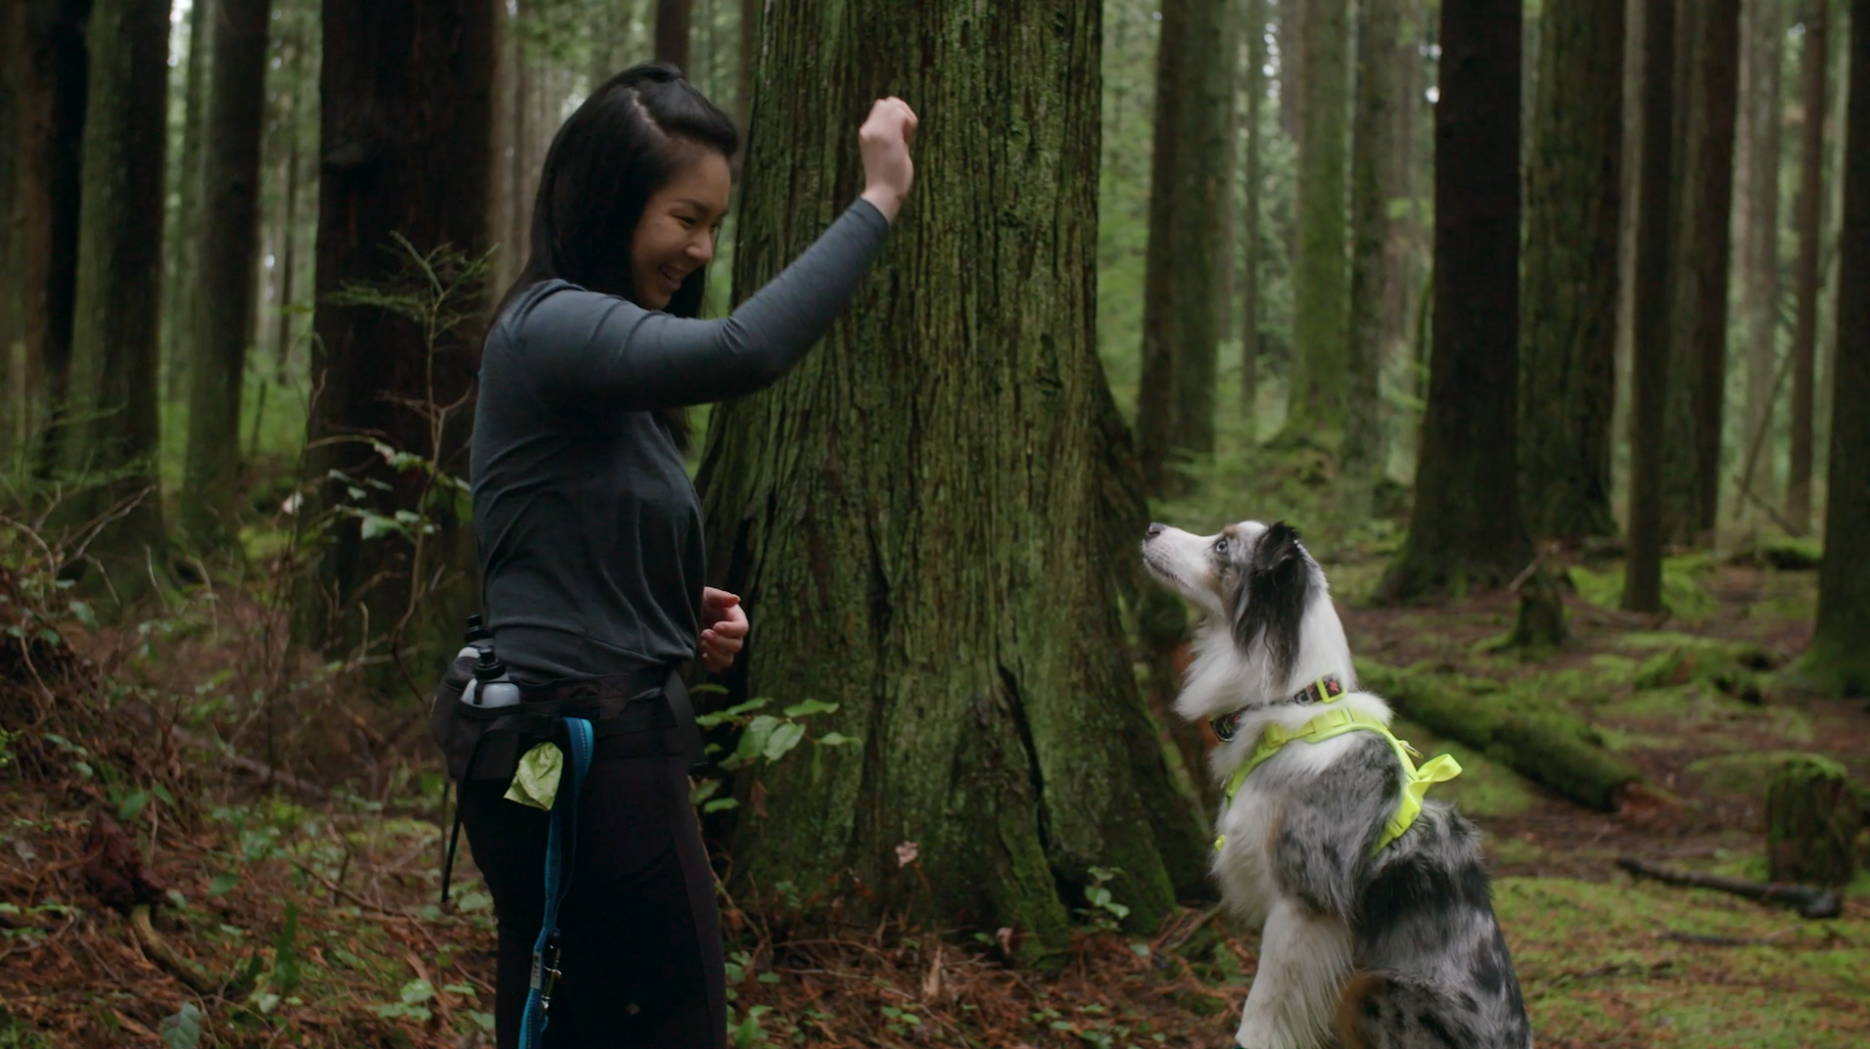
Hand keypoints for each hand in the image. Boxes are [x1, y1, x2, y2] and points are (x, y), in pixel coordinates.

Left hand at [698, 587, 747, 671]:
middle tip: (704, 633)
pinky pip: (717, 668)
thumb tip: (736, 599)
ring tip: (701, 642)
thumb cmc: (699, 599)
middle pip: (736, 646)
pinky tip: (702, 654)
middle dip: (720, 642)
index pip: (742, 628)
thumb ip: (720, 597)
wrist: (684, 611)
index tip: (716, 626)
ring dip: (715, 654)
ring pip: (728, 660)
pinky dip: (710, 664)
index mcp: (735, 618)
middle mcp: (733, 635)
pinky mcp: (713, 656)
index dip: (731, 630)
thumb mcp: (707, 595)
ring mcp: (723, 648)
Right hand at [858, 96, 916, 221]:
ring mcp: (876, 131)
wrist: (882, 194)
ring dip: (906, 118)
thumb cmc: (889, 179)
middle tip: (907, 136)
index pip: (881, 108)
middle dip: (902, 113)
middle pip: (887, 102)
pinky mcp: (886, 136)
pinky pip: (901, 114)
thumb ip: (892, 136)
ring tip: (907, 138)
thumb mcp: (888, 152)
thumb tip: (905, 125)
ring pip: (894, 105)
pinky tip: (908, 141)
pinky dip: (910, 123)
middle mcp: (868, 129)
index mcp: (866, 133)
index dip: (896, 117)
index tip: (902, 137)